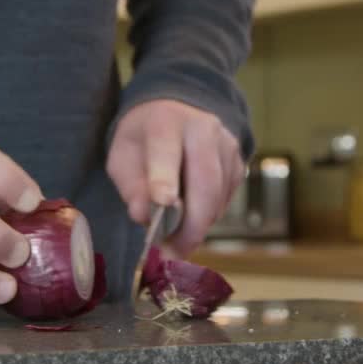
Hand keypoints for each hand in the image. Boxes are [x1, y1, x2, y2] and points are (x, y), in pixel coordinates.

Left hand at [106, 99, 244, 254]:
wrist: (176, 110)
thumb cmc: (145, 139)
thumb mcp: (123, 157)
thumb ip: (130, 186)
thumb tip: (144, 216)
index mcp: (165, 122)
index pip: (166, 151)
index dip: (165, 178)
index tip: (164, 204)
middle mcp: (203, 128)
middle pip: (205, 181)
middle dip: (190, 224)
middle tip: (173, 253)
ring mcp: (226, 144)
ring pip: (218, 196)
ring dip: (199, 225)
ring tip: (176, 240)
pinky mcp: (239, 162)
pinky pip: (227, 199)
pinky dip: (209, 216)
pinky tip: (192, 216)